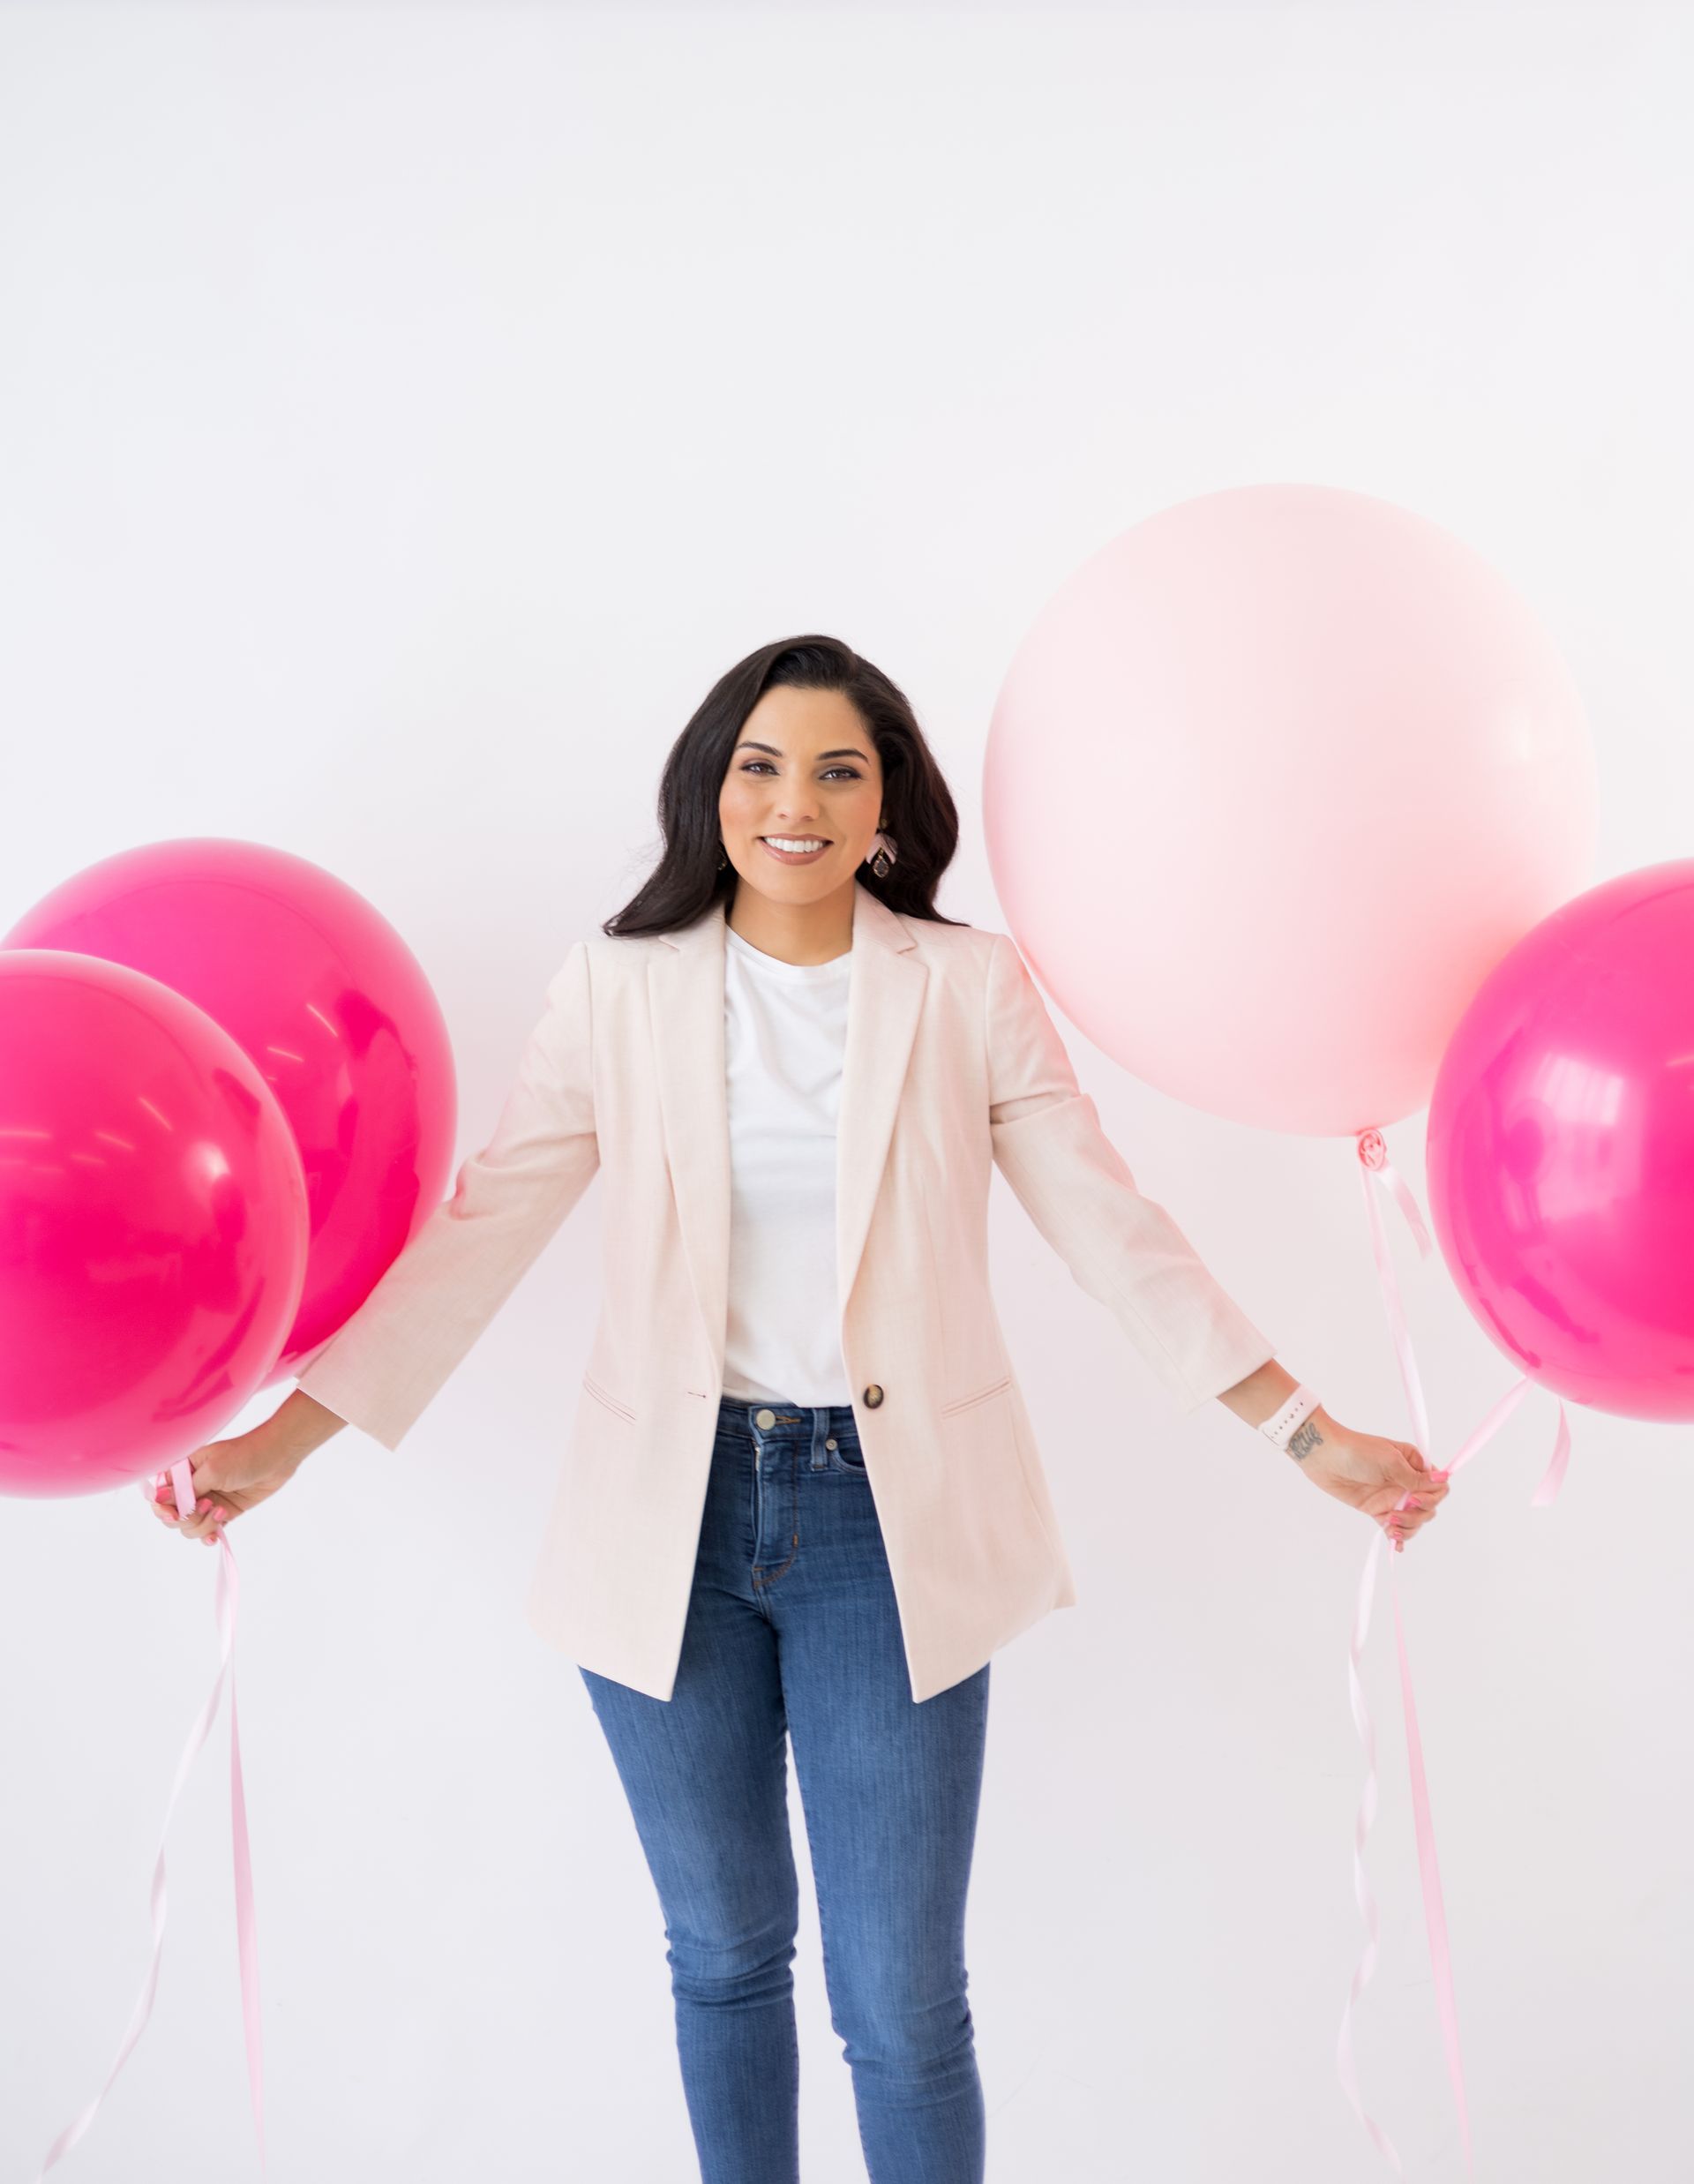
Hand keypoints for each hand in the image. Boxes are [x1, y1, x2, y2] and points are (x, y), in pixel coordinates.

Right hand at [148, 1426, 305, 1546]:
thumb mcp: (212, 1470)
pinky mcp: (223, 1512)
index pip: (160, 1495)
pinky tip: (216, 1536)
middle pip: (172, 1516)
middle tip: (207, 1505)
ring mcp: (207, 1501)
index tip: (174, 1513)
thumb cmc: (245, 1456)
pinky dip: (209, 1535)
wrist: (277, 1459)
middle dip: (186, 1517)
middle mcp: (191, 1487)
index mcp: (183, 1470)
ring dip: (202, 1525)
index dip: (162, 1508)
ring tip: (221, 1510)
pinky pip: (207, 1531)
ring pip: (189, 1527)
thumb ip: (186, 1488)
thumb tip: (157, 1499)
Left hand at [1285, 1411, 1449, 1551]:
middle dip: (1417, 1515)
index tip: (1416, 1498)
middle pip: (1428, 1508)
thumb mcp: (1390, 1461)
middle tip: (1396, 1512)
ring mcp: (1392, 1498)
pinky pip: (1394, 1527)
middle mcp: (1406, 1483)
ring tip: (1390, 1524)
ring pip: (1414, 1521)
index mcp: (1414, 1465)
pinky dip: (1397, 1538)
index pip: (1438, 1486)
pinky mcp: (1377, 1510)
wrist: (1325, 1458)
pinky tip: (1395, 1544)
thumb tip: (1443, 1479)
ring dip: (1407, 1528)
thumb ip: (1415, 1477)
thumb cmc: (1358, 1451)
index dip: (1432, 1497)